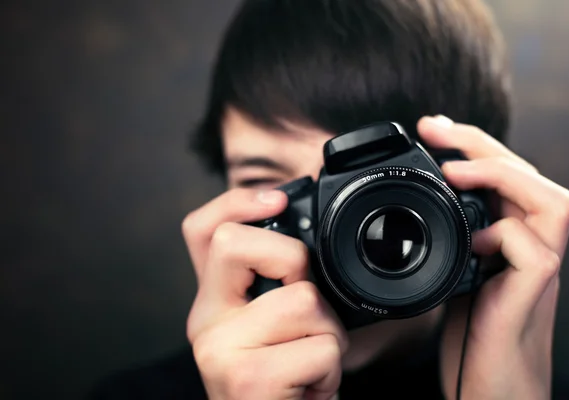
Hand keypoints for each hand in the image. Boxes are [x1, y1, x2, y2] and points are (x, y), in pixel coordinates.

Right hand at [182, 188, 347, 399]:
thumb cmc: (284, 383)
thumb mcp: (275, 328)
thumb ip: (278, 286)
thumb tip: (310, 243)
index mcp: (214, 301)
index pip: (201, 231)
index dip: (235, 202)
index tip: (276, 199)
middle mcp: (205, 320)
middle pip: (236, 244)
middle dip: (294, 260)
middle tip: (306, 301)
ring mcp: (220, 350)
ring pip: (302, 300)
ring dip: (329, 333)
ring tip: (312, 361)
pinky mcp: (248, 379)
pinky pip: (320, 349)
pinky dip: (331, 370)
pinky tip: (312, 388)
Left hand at [418, 115, 568, 399]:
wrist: (490, 384)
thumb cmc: (471, 330)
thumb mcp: (453, 271)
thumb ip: (453, 237)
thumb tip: (423, 202)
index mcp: (510, 233)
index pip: (502, 172)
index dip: (470, 143)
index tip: (430, 126)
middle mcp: (531, 243)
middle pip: (527, 174)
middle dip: (481, 143)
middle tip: (436, 128)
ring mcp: (538, 267)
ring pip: (552, 201)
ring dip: (504, 176)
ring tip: (456, 170)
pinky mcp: (534, 292)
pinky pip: (535, 250)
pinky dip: (504, 235)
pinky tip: (474, 242)